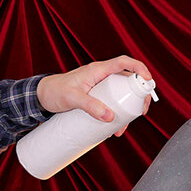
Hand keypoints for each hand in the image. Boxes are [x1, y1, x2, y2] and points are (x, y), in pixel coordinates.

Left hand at [36, 55, 152, 136]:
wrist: (41, 96)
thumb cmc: (54, 91)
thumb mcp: (72, 99)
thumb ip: (91, 106)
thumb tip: (110, 117)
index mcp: (98, 69)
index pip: (124, 63)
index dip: (139, 69)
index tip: (149, 81)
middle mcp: (102, 75)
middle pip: (129, 80)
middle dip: (139, 95)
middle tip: (141, 111)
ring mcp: (101, 85)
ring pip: (123, 93)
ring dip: (128, 108)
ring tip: (125, 126)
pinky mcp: (98, 95)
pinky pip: (114, 102)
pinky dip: (118, 113)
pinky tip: (114, 127)